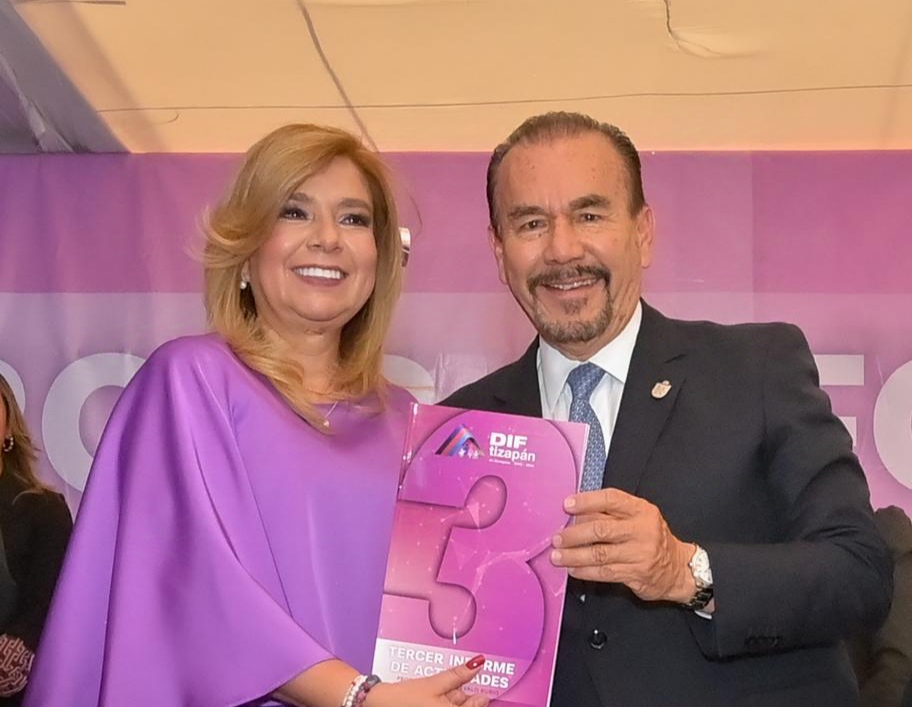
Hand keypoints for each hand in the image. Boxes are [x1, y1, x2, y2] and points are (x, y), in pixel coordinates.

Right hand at [365, 655, 489, 706]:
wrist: (377, 705)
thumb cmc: (403, 698)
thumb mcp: (434, 683)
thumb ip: (458, 675)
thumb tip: (478, 663)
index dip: (480, 698)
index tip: (483, 690)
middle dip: (466, 698)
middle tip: (463, 687)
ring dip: (454, 699)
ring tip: (446, 688)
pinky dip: (443, 702)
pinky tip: (437, 696)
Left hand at [550, 488, 695, 602]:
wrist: (678, 568)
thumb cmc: (651, 538)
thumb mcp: (639, 518)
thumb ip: (612, 513)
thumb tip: (576, 514)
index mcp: (641, 510)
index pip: (611, 499)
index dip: (587, 501)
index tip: (567, 505)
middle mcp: (642, 530)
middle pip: (601, 529)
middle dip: (574, 534)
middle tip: (557, 537)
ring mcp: (639, 553)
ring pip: (600, 553)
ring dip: (574, 555)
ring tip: (557, 556)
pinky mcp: (636, 573)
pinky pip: (604, 572)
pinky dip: (585, 571)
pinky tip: (573, 569)